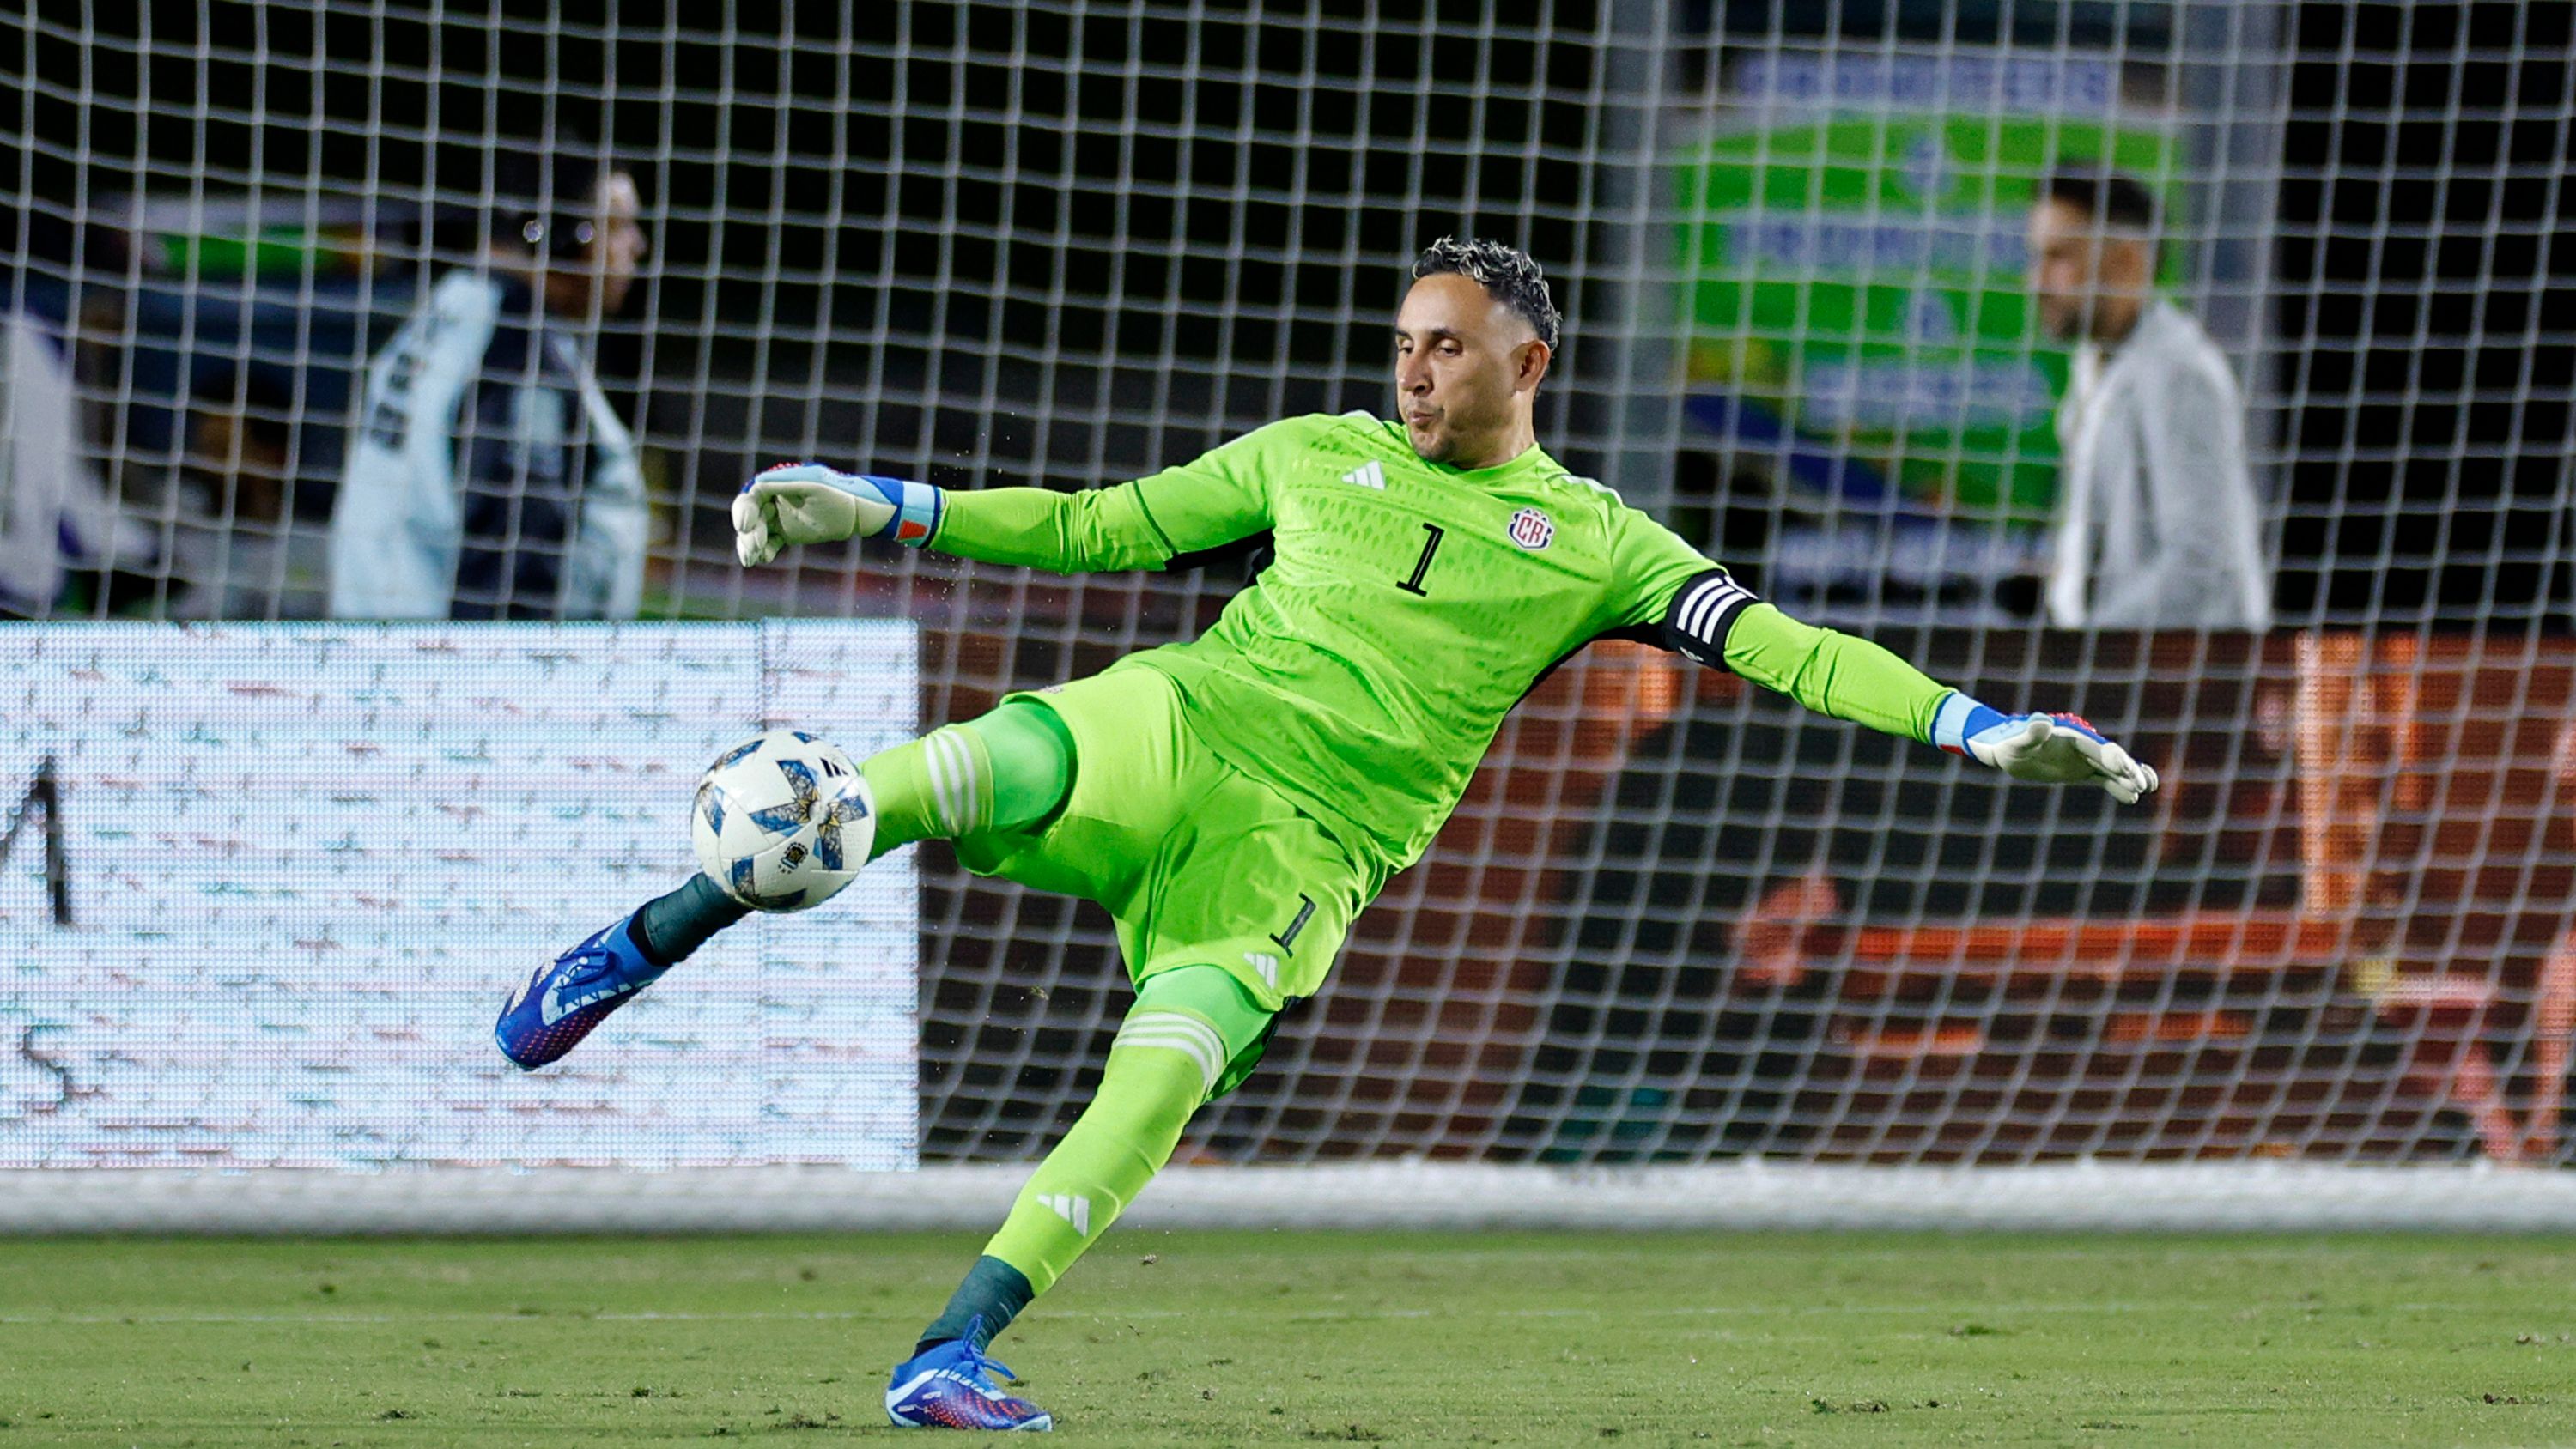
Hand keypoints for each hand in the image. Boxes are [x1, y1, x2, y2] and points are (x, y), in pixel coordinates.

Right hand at [732, 463, 941, 565]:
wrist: (858, 513)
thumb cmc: (837, 495)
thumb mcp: (811, 487)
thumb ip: (784, 485)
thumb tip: (756, 485)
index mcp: (778, 485)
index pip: (751, 497)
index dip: (743, 511)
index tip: (745, 525)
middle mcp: (775, 501)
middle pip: (751, 518)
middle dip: (749, 533)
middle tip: (755, 546)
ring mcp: (780, 518)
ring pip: (757, 533)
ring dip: (750, 545)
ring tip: (751, 559)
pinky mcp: (788, 534)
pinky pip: (770, 544)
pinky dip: (764, 552)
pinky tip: (765, 558)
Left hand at [1963, 711, 2158, 804]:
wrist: (2005, 752)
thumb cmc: (2008, 745)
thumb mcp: (2016, 743)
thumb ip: (2031, 735)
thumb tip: (2043, 722)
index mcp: (2071, 737)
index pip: (2097, 747)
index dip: (2113, 758)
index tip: (2127, 771)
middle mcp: (2081, 747)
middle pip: (2110, 758)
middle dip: (2128, 770)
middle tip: (2143, 784)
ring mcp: (2082, 760)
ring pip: (2111, 769)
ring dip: (2130, 777)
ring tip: (2149, 787)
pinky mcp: (2079, 772)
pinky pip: (2103, 779)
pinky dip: (2118, 786)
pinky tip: (2133, 797)